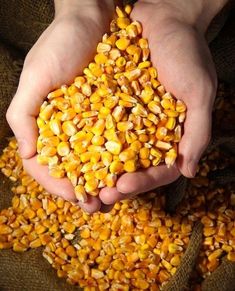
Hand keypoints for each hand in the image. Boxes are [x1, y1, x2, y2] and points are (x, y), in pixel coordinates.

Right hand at [6, 0, 113, 212]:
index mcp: (43, 123)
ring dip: (103, 180)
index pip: (44, 164)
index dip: (57, 184)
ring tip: (115, 195)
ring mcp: (90, 122)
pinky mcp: (111, 113)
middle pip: (71, 168)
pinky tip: (129, 170)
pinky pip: (115, 140)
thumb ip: (24, 114)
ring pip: (94, 160)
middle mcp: (66, 127)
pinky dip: (120, 158)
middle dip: (83, 189)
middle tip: (98, 206)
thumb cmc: (61, 43)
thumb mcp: (37, 74)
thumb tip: (28, 154)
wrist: (93, 19)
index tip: (75, 196)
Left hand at [99, 0, 221, 207]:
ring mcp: (129, 121)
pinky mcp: (112, 106)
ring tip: (82, 183)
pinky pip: (99, 127)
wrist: (165, 18)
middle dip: (116, 184)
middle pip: (134, 168)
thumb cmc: (187, 53)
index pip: (161, 170)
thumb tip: (189, 171)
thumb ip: (197, 132)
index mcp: (174, 136)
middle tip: (98, 196)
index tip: (123, 187)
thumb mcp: (199, 92)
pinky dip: (88, 141)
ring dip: (99, 171)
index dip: (143, 182)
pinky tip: (73, 152)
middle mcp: (150, 133)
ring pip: (114, 154)